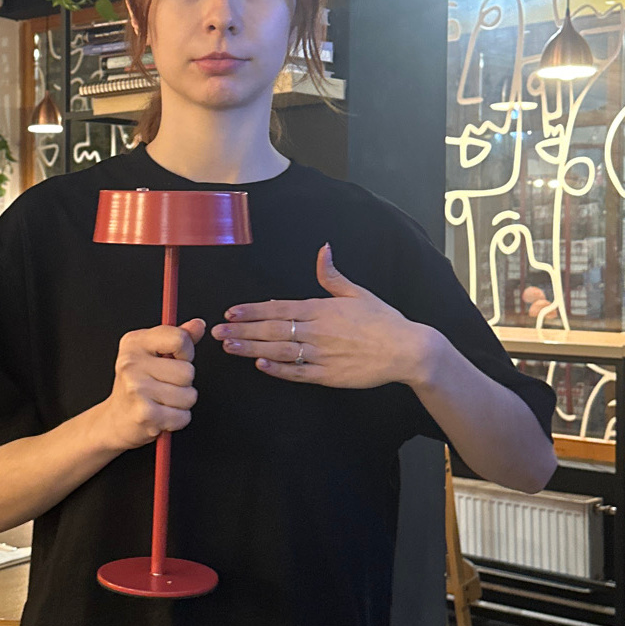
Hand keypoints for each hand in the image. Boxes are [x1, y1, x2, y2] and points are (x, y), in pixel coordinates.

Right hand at [96, 318, 204, 449]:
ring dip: (182, 403)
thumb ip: (177, 337)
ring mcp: (137, 388)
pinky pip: (183, 416)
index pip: (179, 339)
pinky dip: (177, 419)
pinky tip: (162, 414)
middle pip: (188, 371)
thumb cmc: (137, 384)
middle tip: (165, 385)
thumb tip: (198, 325)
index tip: (176, 359)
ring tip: (163, 401)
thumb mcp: (152, 353)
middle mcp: (132, 363)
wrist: (115, 419)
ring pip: (189, 396)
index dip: (186, 352)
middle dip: (184, 383)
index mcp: (135, 342)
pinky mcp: (145, 413)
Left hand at [213, 244, 446, 390]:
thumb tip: (323, 250)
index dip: (252, 310)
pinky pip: (299, 372)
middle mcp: (317, 330)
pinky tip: (260, 366)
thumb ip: (333, 275)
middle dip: (242, 329)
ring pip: (280, 351)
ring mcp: (322, 354)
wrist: (407, 350)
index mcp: (322, 309)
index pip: (279, 307)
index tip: (230, 311)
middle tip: (217, 332)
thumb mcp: (357, 293)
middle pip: (273, 329)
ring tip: (229, 347)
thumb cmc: (383, 321)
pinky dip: (279, 369)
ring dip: (252, 349)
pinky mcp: (329, 375)